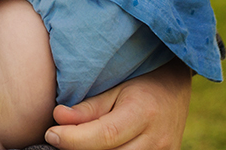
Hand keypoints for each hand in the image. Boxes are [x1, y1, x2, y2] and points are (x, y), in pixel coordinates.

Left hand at [44, 60, 191, 149]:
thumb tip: (58, 119)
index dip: (74, 138)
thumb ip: (89, 107)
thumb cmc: (140, 83)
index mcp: (144, 113)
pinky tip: (93, 147)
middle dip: (79, 149)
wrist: (175, 89)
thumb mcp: (115, 87)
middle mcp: (157, 140)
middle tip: (59, 138)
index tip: (51, 133)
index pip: (105, 135)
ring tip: (76, 142)